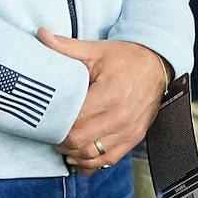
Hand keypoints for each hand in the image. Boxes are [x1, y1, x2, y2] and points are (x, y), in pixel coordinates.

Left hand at [40, 32, 168, 173]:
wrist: (157, 66)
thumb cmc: (125, 58)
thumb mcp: (96, 50)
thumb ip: (66, 47)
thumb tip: (40, 34)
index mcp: (110, 94)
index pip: (74, 120)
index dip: (54, 123)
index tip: (43, 119)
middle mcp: (122, 116)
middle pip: (79, 141)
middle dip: (59, 140)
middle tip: (48, 131)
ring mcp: (130, 130)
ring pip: (92, 155)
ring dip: (72, 153)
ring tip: (60, 142)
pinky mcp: (134, 138)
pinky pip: (108, 160)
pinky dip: (90, 162)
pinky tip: (77, 154)